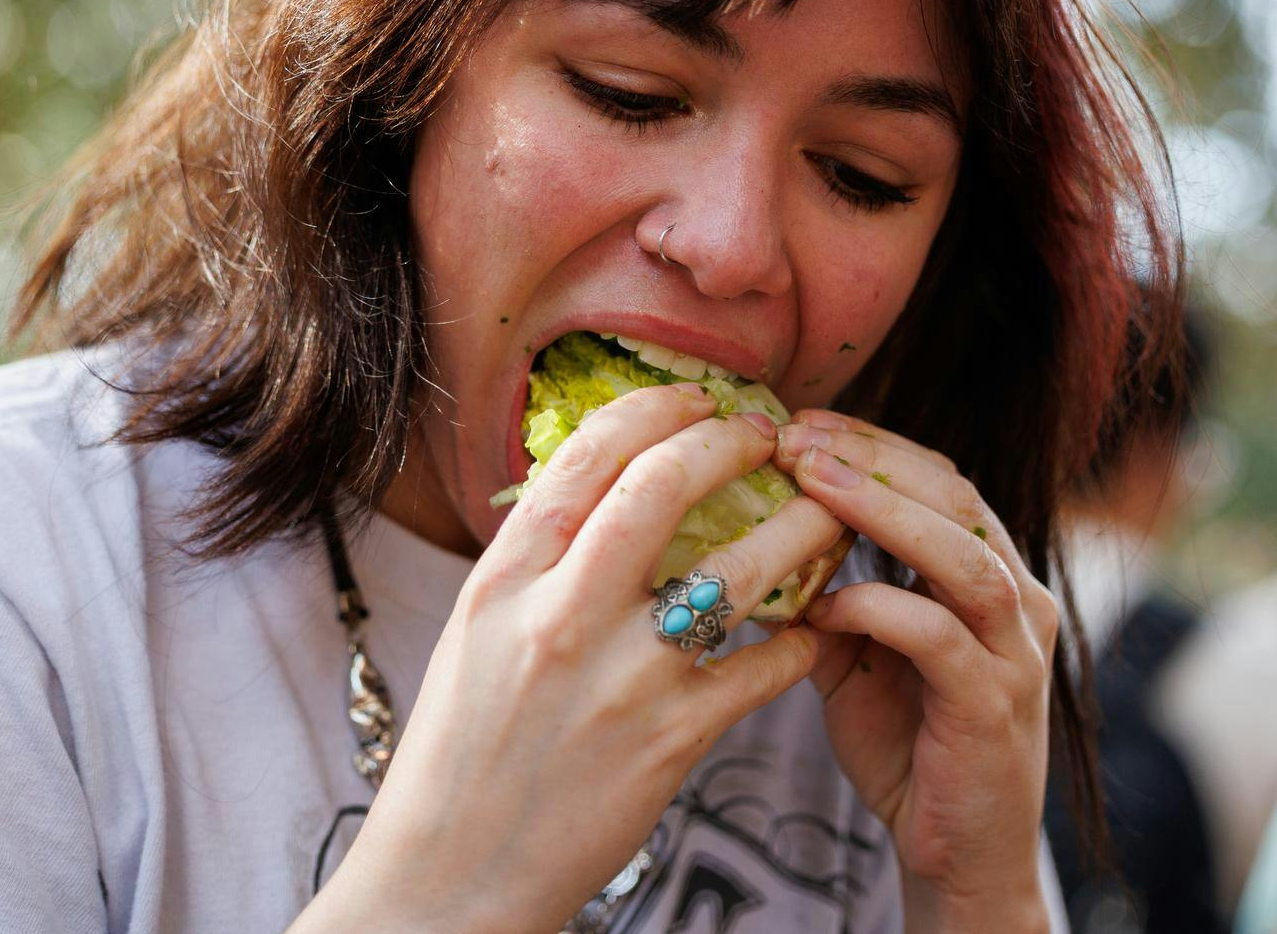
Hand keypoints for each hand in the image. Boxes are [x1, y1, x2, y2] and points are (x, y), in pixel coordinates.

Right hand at [299, 383, 847, 932]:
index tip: (700, 399)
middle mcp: (561, 617)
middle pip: (665, 486)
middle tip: (771, 436)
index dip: (657, 408)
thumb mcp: (475, 630)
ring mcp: (622, 680)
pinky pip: (765, 667)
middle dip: (733, 443)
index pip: (589, 454)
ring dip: (798, 529)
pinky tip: (810, 626)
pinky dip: (800, 637)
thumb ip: (538, 559)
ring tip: (824, 514)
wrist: (452, 876)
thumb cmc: (463, 751)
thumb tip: (605, 478)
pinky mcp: (673, 742)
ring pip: (739, 570)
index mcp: (505, 579)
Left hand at [773, 410, 1059, 933]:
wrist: (958, 855)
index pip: (939, 479)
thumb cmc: (908, 746)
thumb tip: (760, 532)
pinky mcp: (994, 704)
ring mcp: (1015, 651)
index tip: (798, 423)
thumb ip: (829, 592)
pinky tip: (825, 602)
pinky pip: (939, 635)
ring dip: (882, 510)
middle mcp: (1016, 600)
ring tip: (811, 479)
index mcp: (989, 575)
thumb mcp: (857, 655)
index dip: (870, 444)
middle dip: (872, 458)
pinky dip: (878, 608)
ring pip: (962, 552)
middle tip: (795, 437)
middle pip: (955, 495)